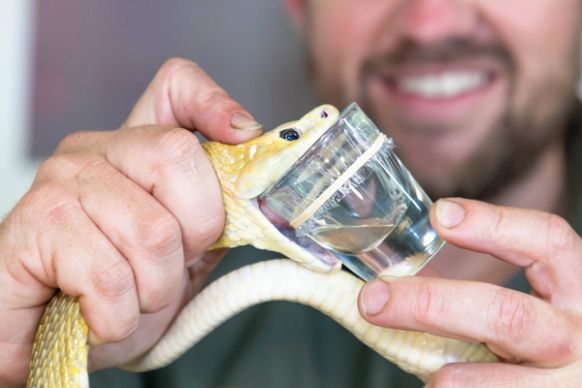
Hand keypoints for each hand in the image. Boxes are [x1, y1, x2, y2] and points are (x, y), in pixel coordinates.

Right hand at [0, 57, 261, 385]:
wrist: (44, 344)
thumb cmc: (113, 298)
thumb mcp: (179, 258)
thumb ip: (212, 222)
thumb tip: (258, 198)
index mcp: (134, 151)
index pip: (175, 87)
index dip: (214, 102)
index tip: (243, 135)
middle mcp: (95, 150)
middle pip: (177, 157)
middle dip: (193, 235)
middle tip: (166, 270)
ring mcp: (60, 181)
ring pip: (153, 231)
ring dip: (153, 290)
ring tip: (127, 300)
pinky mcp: (33, 224)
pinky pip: (109, 277)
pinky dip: (117, 317)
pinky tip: (96, 317)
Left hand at [358, 198, 581, 386]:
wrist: (567, 386)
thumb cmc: (537, 350)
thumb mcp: (527, 312)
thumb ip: (476, 297)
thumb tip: (389, 290)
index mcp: (574, 290)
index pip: (547, 240)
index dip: (493, 224)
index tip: (439, 215)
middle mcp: (579, 334)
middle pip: (504, 314)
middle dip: (429, 304)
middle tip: (373, 300)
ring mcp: (568, 383)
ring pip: (489, 383)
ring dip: (444, 377)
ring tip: (431, 376)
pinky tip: (443, 387)